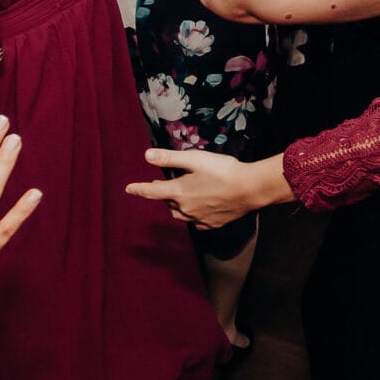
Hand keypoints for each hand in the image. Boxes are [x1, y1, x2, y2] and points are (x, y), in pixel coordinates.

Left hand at [126, 149, 286, 229]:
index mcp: (179, 192)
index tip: (128, 189)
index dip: (138, 189)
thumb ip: (170, 158)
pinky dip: (191, 215)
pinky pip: (195, 222)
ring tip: (179, 196)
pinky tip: (197, 210)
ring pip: (180, 214)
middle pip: (167, 203)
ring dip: (175, 205)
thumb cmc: (223, 171)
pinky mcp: (212, 224)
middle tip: (161, 185)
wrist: (251, 189)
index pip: (152, 191)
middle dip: (162, 194)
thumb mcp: (195, 159)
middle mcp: (186, 209)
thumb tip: (146, 156)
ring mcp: (199, 219)